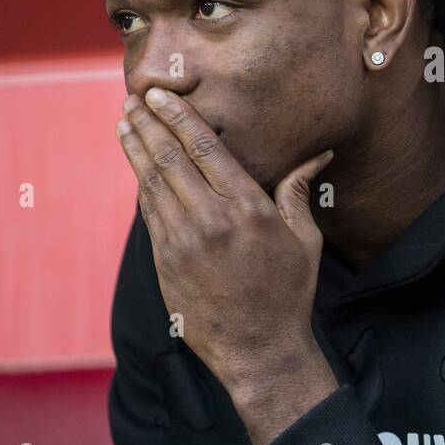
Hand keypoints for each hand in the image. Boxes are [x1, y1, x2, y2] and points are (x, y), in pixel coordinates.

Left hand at [116, 86, 337, 444]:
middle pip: (171, 158)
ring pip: (152, 183)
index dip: (179, 117)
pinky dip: (141, 185)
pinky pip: (150, 213)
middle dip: (150, 124)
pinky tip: (136, 167)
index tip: (160, 95)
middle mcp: (211, 220)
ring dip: (136, 149)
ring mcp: (183, 242)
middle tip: (134, 98)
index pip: (205, 147)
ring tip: (125, 123)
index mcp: (248, 207)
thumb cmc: (289, 292)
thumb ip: (297, 191)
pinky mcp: (166, 262)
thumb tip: (318, 154)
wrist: (259, 350)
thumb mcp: (303, 239)